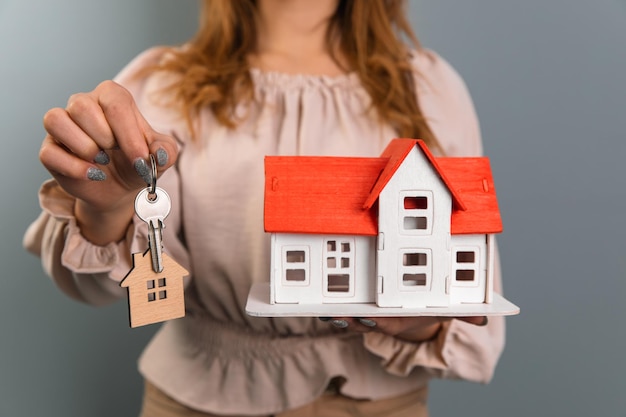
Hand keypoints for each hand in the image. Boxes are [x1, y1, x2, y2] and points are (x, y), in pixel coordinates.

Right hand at [40, 80, 178, 242]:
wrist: (120, 188)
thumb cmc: (139, 163)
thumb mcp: (160, 158)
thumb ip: (166, 152)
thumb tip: (159, 153)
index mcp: (112, 97)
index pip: (115, 102)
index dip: (128, 133)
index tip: (140, 159)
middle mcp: (83, 104)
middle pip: (81, 106)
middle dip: (105, 137)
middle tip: (116, 154)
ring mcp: (64, 126)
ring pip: (56, 120)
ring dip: (84, 147)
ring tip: (102, 161)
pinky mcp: (50, 149)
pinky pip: (49, 152)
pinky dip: (73, 167)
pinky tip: (92, 175)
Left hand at [321, 316, 487, 342]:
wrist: (415, 317)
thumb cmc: (427, 310)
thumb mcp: (446, 310)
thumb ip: (463, 313)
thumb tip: (483, 318)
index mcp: (402, 320)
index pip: (389, 323)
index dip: (377, 322)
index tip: (367, 318)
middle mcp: (384, 321)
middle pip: (365, 322)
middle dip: (351, 319)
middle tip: (336, 314)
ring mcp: (371, 318)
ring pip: (352, 319)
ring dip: (338, 316)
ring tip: (323, 310)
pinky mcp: (362, 313)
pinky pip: (347, 312)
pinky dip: (335, 310)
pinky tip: (321, 306)